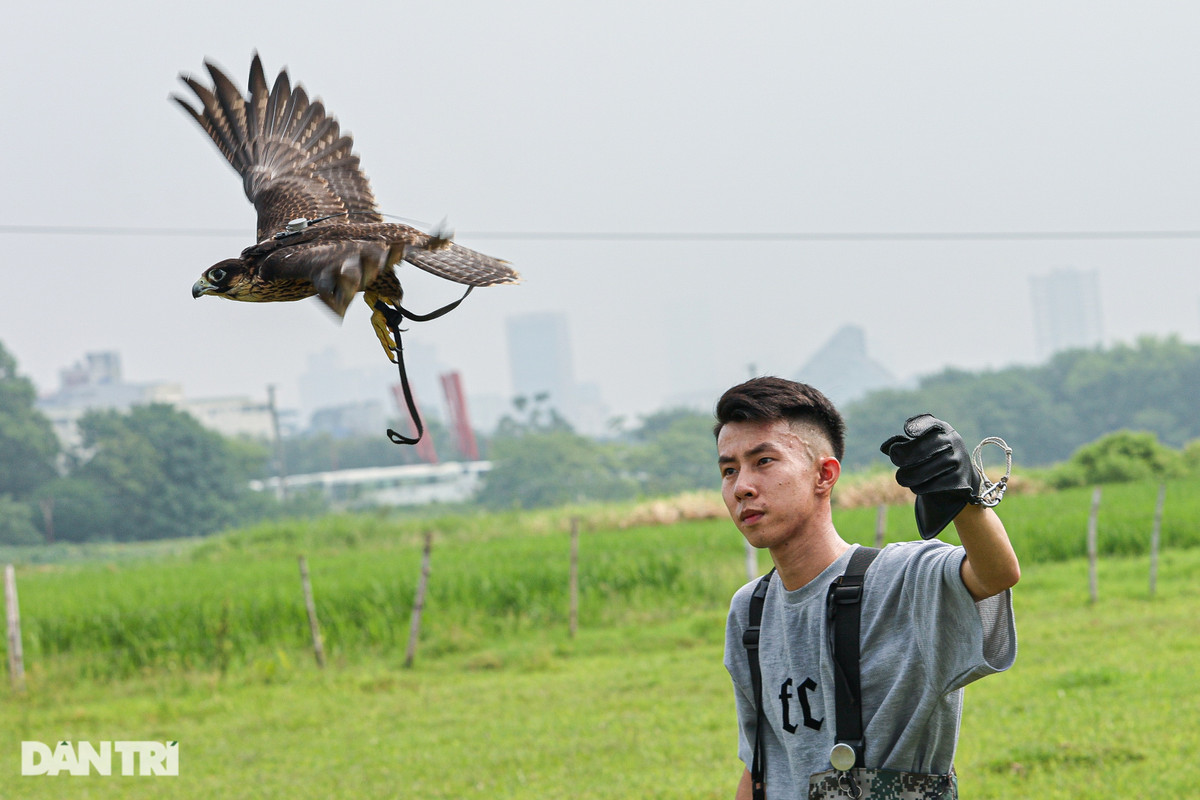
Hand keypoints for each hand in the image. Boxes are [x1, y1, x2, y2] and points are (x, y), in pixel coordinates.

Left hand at [879, 414, 980, 538]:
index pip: (929, 424)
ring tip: (902, 478)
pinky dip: (920, 487)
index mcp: (942, 428)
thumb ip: (903, 443)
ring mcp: (958, 460)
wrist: (961, 475)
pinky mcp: (960, 479)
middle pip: (922, 449)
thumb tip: (885, 448)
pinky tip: (915, 487)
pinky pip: (934, 485)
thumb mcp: (921, 444)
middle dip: (902, 457)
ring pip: (926, 470)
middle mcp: (953, 441)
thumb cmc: (933, 455)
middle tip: (895, 461)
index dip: (917, 427)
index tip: (907, 432)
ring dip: (909, 476)